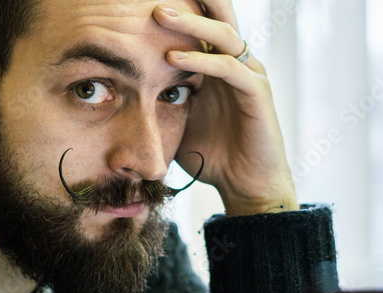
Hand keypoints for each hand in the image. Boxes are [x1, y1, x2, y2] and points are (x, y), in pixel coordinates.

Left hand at [153, 1, 298, 215]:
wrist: (244, 185)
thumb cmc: (211, 154)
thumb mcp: (178, 122)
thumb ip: (162, 102)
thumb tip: (125, 95)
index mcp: (217, 68)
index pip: (200, 28)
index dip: (182, 12)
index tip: (144, 3)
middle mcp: (236, 64)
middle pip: (217, 19)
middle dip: (190, 3)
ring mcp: (249, 77)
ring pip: (224, 36)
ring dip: (191, 24)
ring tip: (157, 13)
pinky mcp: (257, 95)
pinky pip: (230, 69)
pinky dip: (202, 60)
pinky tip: (172, 58)